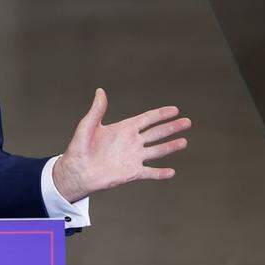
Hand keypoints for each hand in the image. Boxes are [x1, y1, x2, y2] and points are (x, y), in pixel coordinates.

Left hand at [52, 88, 190, 202]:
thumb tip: (100, 91)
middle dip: (172, 127)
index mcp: (124, 129)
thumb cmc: (79, 148)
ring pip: (157, 151)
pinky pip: (149, 172)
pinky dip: (160, 173)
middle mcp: (132, 142)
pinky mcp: (131, 172)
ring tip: (184, 142)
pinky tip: (171, 172)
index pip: (147, 119)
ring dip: (170, 147)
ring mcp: (133, 157)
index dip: (160, 114)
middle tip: (187, 122)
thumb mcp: (87, 126)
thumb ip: (97, 110)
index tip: (175, 110)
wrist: (76, 171)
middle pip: (157, 133)